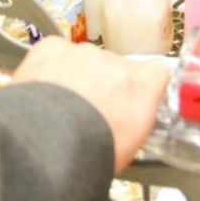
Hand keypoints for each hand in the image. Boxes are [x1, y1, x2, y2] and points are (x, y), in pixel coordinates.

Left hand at [12, 38, 170, 173]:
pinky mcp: (53, 47)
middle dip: (103, 85)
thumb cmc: (88, 153)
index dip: (144, 85)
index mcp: (142, 89)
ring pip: (84, 60)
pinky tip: (43, 91)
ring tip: (60, 107)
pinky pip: (55, 52)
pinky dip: (48, 67)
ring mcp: (84, 53)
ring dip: (75, 77)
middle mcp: (116, 64)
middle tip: (88, 112)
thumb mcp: (130, 147)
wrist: (48, 143)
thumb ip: (136, 120)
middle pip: (115, 67)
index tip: (133, 98)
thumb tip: (129, 121)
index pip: (156, 73)